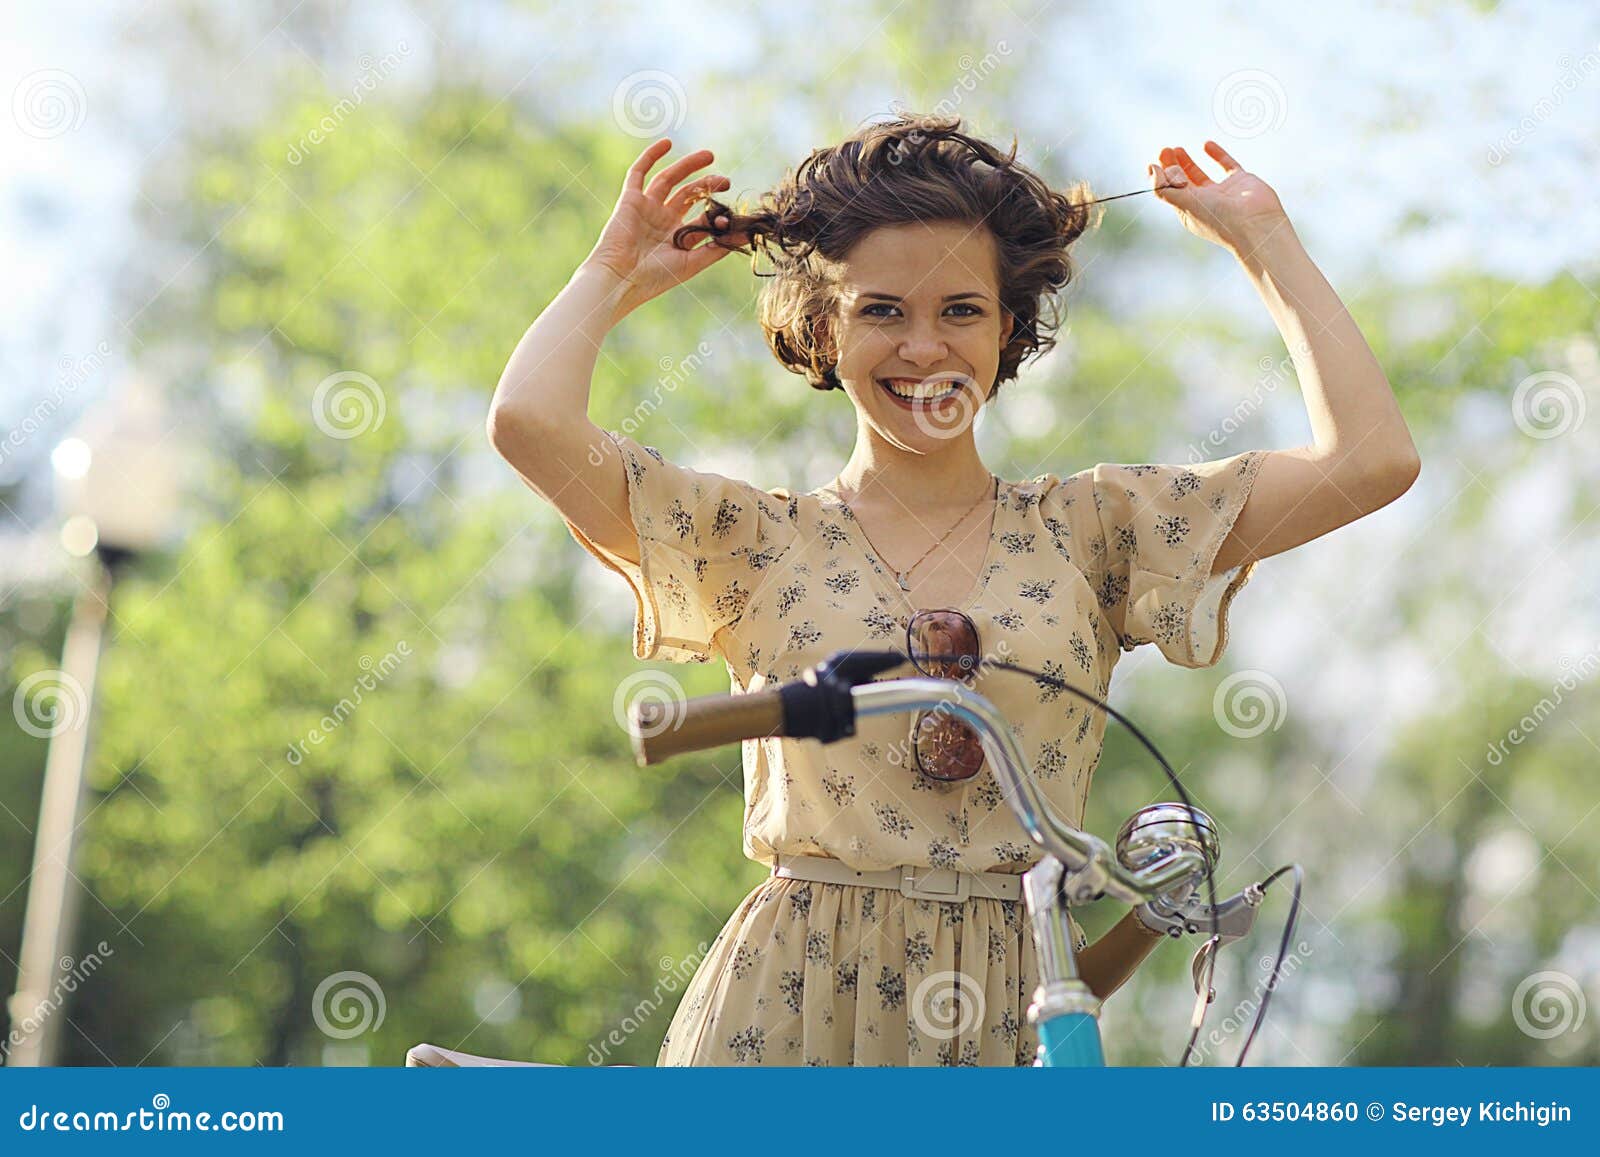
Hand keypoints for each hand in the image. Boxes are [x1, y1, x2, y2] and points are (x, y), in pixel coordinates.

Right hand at [584, 139, 749, 319]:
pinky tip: (667, 143)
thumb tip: (744, 234)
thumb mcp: (691, 263)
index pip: (702, 217)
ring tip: (709, 156)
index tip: (732, 213)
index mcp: (677, 237)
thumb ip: (716, 248)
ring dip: (688, 166)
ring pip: (670, 179)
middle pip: (688, 194)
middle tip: (725, 180)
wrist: (620, 278)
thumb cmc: (654, 278)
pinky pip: (639, 172)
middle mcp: (662, 220)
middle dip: (707, 185)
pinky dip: (651, 156)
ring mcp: (646, 208)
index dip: (717, 213)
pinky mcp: (630, 199)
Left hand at [1149, 141, 1289, 257]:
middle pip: (1183, 182)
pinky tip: (1206, 144)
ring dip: (1188, 161)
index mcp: (1189, 211)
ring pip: (1201, 174)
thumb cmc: (1218, 219)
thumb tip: (1151, 169)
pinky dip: (1217, 154)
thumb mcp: (1186, 204)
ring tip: (1177, 148)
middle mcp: (1204, 203)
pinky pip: (1226, 165)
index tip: (1155, 161)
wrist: (1256, 223)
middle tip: (1165, 149)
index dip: (1162, 177)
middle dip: (1172, 166)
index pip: (1170, 192)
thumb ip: (1166, 188)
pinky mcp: (1240, 181)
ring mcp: (1222, 192)